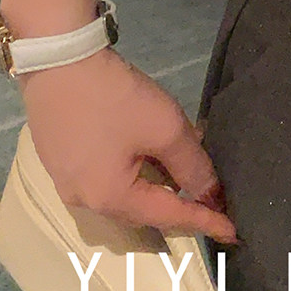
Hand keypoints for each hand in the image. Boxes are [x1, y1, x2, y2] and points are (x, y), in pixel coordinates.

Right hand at [18, 47, 237, 243]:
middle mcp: (84, 201)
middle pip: (144, 208)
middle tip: (210, 191)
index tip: (233, 232)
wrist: (57, 58)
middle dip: (179, 200)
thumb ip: (193, 166)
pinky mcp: (59, 159)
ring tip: (183, 164)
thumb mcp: (165, 129)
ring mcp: (66, 180)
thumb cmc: (113, 97)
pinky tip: (148, 148)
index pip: (169, 217)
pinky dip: (134, 169)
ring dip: (157, 182)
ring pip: (124, 192)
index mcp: (110, 200)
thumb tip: (209, 193)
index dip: (205, 220)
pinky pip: (106, 176)